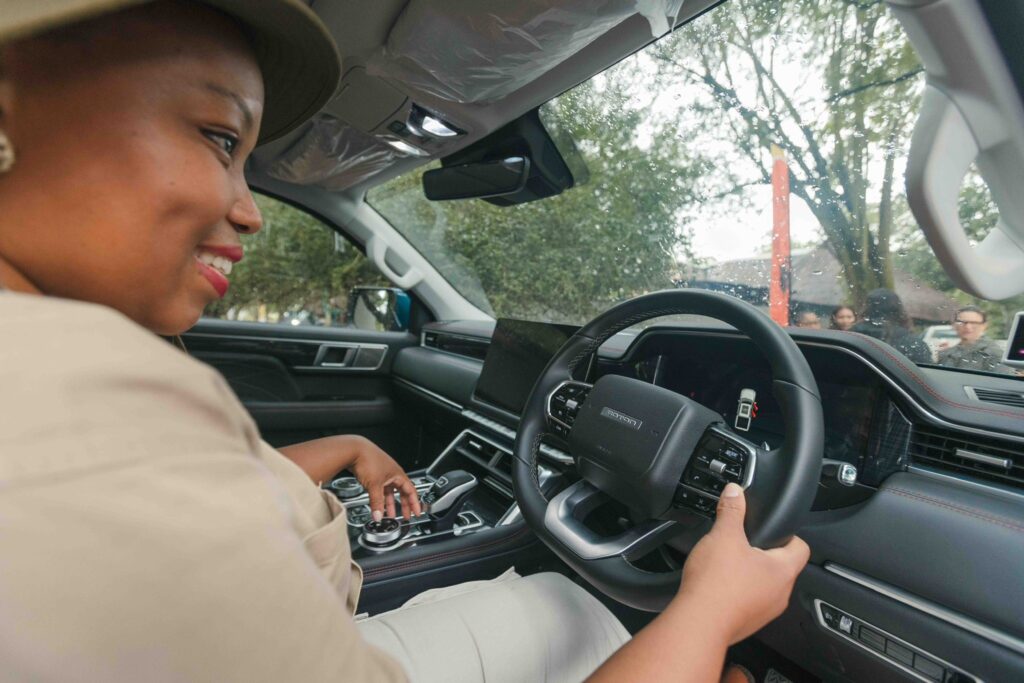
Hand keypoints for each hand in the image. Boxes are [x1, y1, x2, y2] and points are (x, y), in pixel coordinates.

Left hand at [347, 437, 422, 520]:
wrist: (353, 450)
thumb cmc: (367, 460)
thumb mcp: (374, 485)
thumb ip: (376, 503)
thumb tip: (378, 516)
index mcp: (397, 474)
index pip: (410, 491)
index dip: (414, 503)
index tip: (417, 512)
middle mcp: (392, 474)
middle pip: (401, 492)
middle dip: (403, 505)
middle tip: (405, 515)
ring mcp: (382, 474)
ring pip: (389, 492)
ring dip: (390, 503)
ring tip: (390, 514)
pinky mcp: (373, 474)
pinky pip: (380, 490)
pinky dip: (380, 498)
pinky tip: (377, 504)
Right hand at [675, 482, 808, 644]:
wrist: (699, 622)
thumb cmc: (716, 584)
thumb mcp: (723, 535)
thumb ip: (731, 510)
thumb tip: (735, 491)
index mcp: (782, 571)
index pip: (800, 547)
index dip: (787, 534)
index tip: (771, 528)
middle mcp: (780, 594)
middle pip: (780, 566)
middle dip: (761, 553)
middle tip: (741, 543)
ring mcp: (765, 612)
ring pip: (764, 586)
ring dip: (749, 575)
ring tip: (726, 564)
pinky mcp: (748, 623)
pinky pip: (749, 602)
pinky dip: (737, 593)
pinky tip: (718, 585)